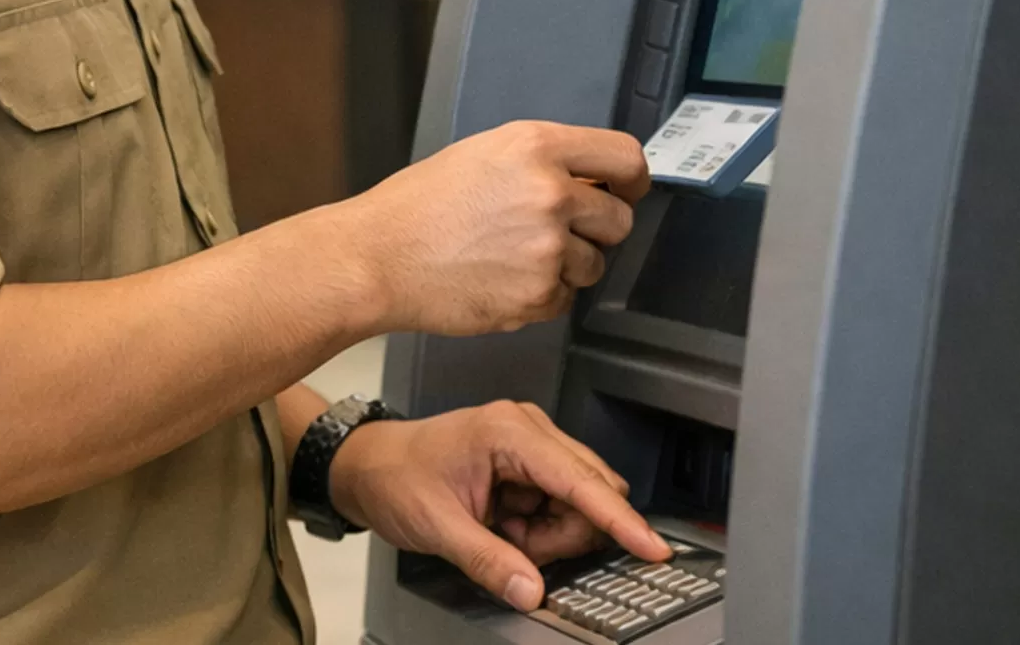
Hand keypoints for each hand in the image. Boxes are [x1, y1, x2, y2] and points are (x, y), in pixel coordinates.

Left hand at [329, 402, 671, 611]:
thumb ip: (487, 560)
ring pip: (580, 507)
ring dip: (549, 534)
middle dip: (561, 534)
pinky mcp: (531, 464)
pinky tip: (503, 526)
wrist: (368, 466)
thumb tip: (531, 590)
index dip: (619, 519)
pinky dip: (539, 530)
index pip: (581, 480)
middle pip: (591, 495)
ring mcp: (532, 445)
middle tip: (512, 543)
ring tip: (499, 532)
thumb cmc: (394, 476)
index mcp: (508, 431)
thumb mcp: (436, 525)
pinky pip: (561, 509)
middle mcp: (528, 430)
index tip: (651, 547)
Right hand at [345, 120, 646, 333]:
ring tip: (510, 258)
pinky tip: (498, 281)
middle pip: (620, 219)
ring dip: (565, 267)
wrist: (376, 258)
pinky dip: (540, 296)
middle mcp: (550, 193)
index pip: (624, 157)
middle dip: (595, 230)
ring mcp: (548, 247)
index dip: (630, 181)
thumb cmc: (415, 208)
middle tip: (553, 234)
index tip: (624, 193)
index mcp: (534, 147)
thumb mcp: (479, 157)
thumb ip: (539, 163)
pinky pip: (565, 298)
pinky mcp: (539, 294)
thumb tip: (589, 184)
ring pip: (594, 264)